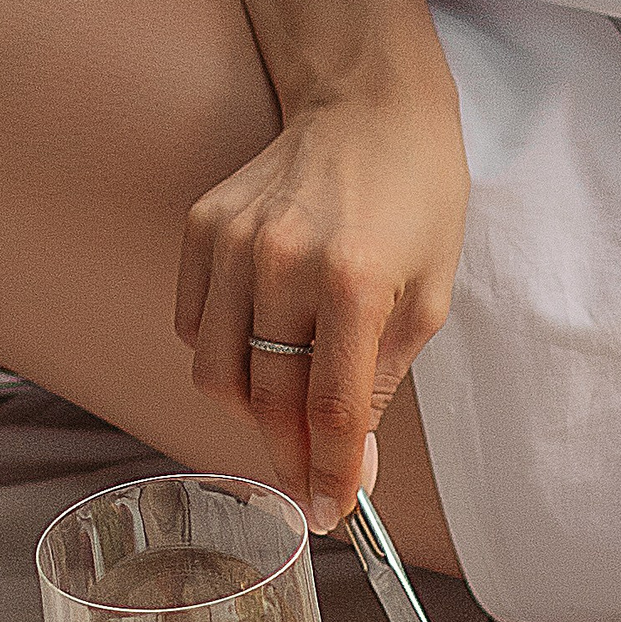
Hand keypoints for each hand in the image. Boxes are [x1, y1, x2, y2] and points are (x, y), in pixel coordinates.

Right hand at [176, 83, 468, 530]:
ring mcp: (232, 242)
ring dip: (253, 413)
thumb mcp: (427, 301)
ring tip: (290, 415)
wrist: (367, 106)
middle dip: (290, 456)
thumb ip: (382, 386)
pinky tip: (263, 354)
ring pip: (216, 372)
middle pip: (267, 400)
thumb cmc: (416, 203)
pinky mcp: (200, 228)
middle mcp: (282, 262)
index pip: (330, 409)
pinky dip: (224, 360)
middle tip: (311, 482)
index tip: (330, 515)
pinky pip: (194, 327)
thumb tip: (349, 468)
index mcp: (353, 283)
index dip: (328, 474)